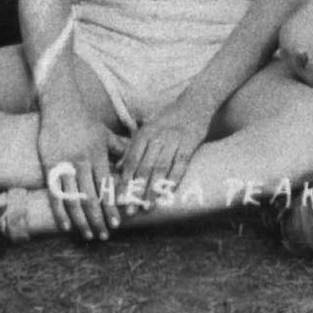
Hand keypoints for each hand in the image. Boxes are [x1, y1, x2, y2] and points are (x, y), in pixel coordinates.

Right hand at [38, 91, 124, 240]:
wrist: (61, 107)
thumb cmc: (85, 122)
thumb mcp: (105, 134)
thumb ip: (119, 149)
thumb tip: (133, 162)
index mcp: (99, 155)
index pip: (108, 187)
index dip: (112, 206)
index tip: (118, 222)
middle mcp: (83, 162)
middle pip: (92, 197)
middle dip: (99, 219)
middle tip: (104, 235)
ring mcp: (65, 165)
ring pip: (74, 199)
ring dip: (82, 220)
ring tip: (88, 235)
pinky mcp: (50, 166)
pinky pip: (55, 194)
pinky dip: (61, 212)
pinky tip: (67, 226)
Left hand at [114, 89, 216, 216]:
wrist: (195, 103)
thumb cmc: (168, 120)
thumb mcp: (147, 129)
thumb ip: (133, 147)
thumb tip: (117, 168)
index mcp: (144, 133)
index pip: (131, 160)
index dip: (125, 180)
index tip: (119, 199)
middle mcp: (158, 136)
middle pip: (144, 167)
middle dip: (137, 190)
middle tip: (131, 209)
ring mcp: (174, 140)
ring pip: (161, 168)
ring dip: (153, 189)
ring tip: (148, 206)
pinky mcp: (190, 143)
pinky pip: (180, 164)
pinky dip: (174, 179)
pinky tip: (168, 193)